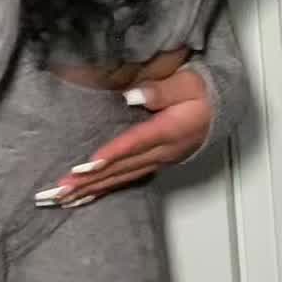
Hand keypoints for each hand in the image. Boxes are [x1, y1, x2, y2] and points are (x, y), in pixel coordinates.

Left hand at [37, 69, 212, 206]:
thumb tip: (133, 95)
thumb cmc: (203, 93)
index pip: (136, 144)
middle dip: (90, 180)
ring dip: (91, 189)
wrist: (220, 110)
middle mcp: (162, 153)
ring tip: (64, 198)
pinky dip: (103, 190)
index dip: (112, 154)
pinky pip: (125, 180)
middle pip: (122, 168)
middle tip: (61, 190)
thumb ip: (162, 89)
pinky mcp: (154, 165)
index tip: (88, 165)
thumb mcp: (188, 83)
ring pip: (120, 179)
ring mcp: (157, 162)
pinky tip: (84, 197)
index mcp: (170, 131)